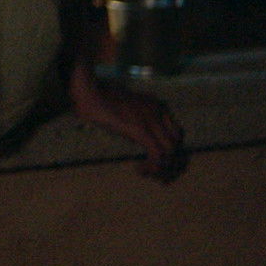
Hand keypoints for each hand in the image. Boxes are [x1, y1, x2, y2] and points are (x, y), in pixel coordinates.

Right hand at [70, 73, 185, 181]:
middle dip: (169, 162)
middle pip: (176, 142)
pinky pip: (157, 154)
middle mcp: (157, 111)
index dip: (168, 148)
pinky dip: (152, 167)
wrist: (89, 92)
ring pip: (170, 151)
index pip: (175, 131)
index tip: (154, 157)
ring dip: (161, 167)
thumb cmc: (96, 97)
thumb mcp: (121, 106)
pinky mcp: (141, 130)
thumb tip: (130, 132)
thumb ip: (131, 116)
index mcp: (154, 105)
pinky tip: (139, 170)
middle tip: (156, 173)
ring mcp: (151, 120)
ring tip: (146, 173)